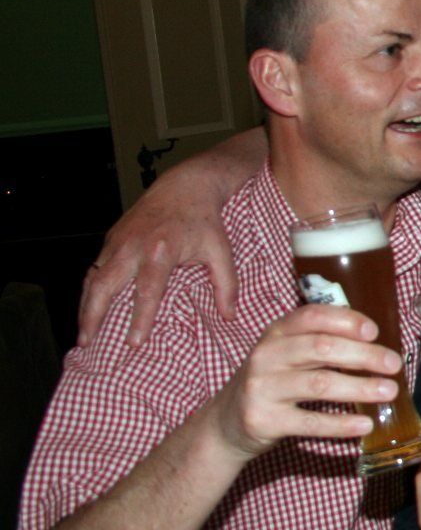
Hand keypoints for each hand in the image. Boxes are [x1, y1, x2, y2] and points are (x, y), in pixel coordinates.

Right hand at [82, 167, 238, 346]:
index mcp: (162, 250)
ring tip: (83, 335)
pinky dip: (87, 291)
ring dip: (84, 307)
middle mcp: (133, 246)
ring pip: (92, 278)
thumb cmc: (205, 221)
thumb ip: (226, 284)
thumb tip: (229, 316)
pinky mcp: (111, 239)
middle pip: (104, 285)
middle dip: (93, 315)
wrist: (186, 186)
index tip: (134, 343)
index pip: (148, 290)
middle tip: (87, 343)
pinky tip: (87, 310)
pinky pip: (93, 269)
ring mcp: (118, 241)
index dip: (140, 318)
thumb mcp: (221, 250)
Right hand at [207, 305, 397, 460]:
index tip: (375, 332)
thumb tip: (377, 344)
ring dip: (360, 388)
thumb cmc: (272, 381)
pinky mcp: (263, 420)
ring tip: (389, 392)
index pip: (312, 316)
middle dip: (364, 355)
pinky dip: (340, 423)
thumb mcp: (287, 353)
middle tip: (394, 364)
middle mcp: (266, 356)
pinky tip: (365, 424)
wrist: (226, 423)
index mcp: (276, 333)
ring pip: (319, 384)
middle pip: (321, 348)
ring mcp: (262, 388)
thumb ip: (320, 342)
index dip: (346, 321)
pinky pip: (310, 422)